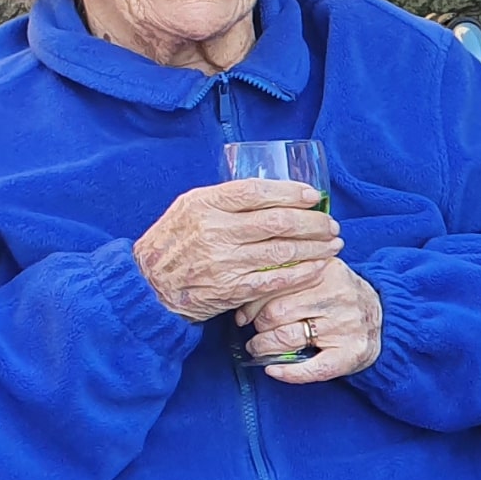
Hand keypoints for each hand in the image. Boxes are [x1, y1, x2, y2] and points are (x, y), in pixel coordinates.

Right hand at [136, 180, 337, 322]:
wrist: (148, 285)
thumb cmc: (173, 242)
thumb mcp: (189, 208)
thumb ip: (225, 199)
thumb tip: (273, 190)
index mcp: (203, 204)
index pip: (255, 192)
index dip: (289, 192)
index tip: (313, 196)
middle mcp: (214, 231)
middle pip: (277, 221)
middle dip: (312, 222)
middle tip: (331, 223)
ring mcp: (223, 262)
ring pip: (282, 250)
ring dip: (315, 247)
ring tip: (333, 243)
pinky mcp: (231, 289)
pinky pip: (276, 279)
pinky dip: (302, 272)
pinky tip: (319, 266)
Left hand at [242, 256, 381, 381]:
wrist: (385, 319)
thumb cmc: (340, 298)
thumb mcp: (320, 274)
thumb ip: (290, 273)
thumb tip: (244, 290)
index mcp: (328, 271)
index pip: (275, 285)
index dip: (252, 303)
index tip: (245, 313)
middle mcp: (339, 296)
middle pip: (275, 312)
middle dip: (258, 326)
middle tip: (255, 331)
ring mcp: (346, 326)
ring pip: (286, 338)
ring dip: (263, 347)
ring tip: (260, 347)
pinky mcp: (352, 353)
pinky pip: (312, 368)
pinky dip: (288, 373)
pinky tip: (274, 370)